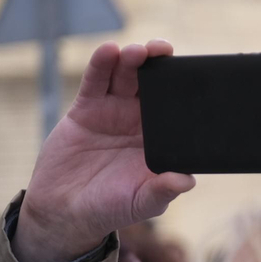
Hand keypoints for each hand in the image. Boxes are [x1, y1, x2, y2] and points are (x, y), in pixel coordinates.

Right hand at [14, 41, 195, 261]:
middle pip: (153, 82)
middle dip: (159, 63)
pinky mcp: (86, 108)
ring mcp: (113, 110)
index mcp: (160, 138)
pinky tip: (108, 51)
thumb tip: (188, 181)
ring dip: (132, 58)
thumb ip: (163, 190)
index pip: (177, 106)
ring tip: (136, 51)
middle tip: (163, 50)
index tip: (193, 73)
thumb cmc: (111, 207)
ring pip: (126, 75)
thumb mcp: (143, 202)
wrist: (66, 211)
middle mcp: (140, 119)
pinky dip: (102, 63)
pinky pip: (96, 81)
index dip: (184, 87)